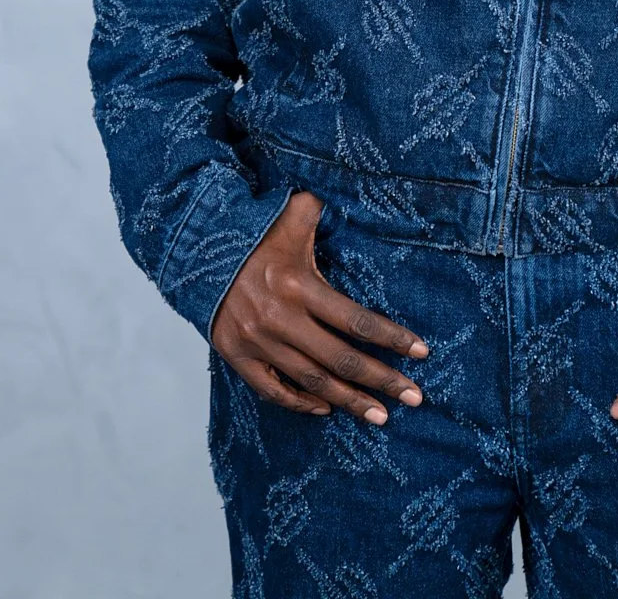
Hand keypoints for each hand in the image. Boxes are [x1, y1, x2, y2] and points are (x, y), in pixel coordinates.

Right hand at [211, 190, 428, 422]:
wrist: (195, 247)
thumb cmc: (253, 229)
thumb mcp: (293, 213)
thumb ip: (326, 210)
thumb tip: (361, 200)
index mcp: (298, 284)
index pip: (356, 320)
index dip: (392, 338)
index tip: (422, 353)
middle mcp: (280, 318)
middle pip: (341, 360)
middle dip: (382, 380)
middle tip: (414, 398)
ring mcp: (257, 341)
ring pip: (313, 382)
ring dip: (350, 401)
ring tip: (381, 416)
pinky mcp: (236, 355)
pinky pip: (273, 390)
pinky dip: (301, 403)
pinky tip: (327, 409)